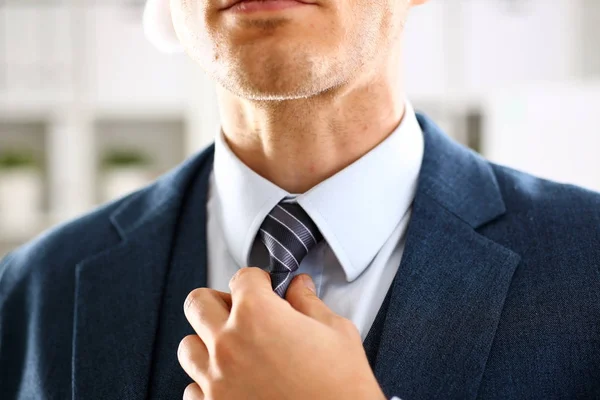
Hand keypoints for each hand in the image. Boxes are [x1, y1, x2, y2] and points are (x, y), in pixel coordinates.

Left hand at [178, 267, 385, 399]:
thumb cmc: (343, 388)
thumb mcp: (336, 333)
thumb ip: (309, 303)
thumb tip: (299, 287)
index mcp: (257, 315)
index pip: (242, 277)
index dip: (258, 280)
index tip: (266, 289)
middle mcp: (228, 344)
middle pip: (198, 303)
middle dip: (220, 301)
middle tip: (242, 311)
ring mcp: (216, 381)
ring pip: (188, 346)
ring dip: (208, 342)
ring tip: (234, 349)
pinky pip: (192, 390)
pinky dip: (206, 383)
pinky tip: (231, 383)